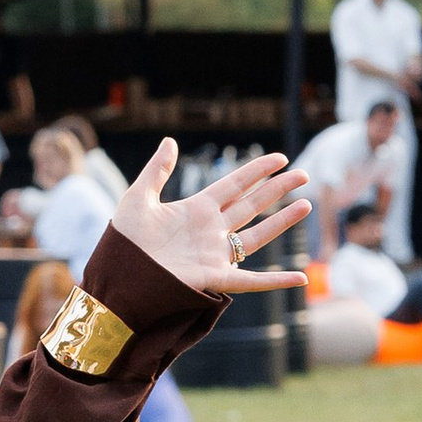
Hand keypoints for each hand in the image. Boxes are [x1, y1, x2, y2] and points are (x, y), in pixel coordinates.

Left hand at [105, 143, 310, 293]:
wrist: (115, 280)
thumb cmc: (122, 243)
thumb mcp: (138, 199)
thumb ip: (157, 170)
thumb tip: (170, 140)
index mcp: (195, 210)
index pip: (234, 185)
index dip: (258, 171)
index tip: (280, 158)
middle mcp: (210, 231)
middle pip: (251, 205)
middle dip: (277, 190)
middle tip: (303, 175)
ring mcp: (214, 255)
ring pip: (257, 236)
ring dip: (282, 222)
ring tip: (306, 204)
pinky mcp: (213, 279)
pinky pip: (251, 280)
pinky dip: (276, 281)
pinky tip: (300, 277)